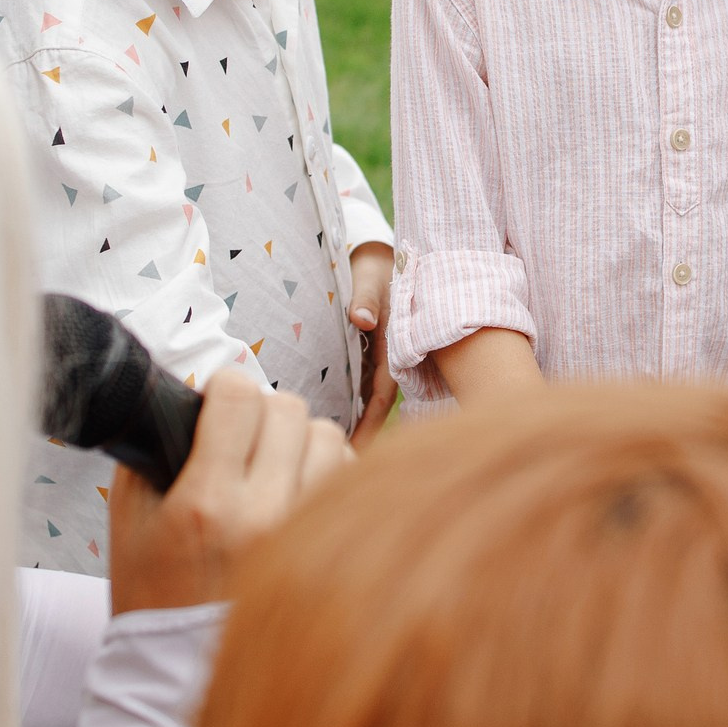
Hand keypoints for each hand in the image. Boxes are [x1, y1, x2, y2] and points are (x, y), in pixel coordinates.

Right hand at [106, 372, 350, 613]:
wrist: (178, 668)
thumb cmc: (150, 590)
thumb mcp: (129, 518)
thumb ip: (155, 450)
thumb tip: (190, 397)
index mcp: (206, 504)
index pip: (240, 398)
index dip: (225, 387)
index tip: (217, 398)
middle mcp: (262, 516)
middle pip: (289, 410)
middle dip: (261, 411)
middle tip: (242, 434)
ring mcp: (302, 535)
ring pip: (328, 437)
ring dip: (300, 439)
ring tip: (274, 461)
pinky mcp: (330, 550)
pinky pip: (348, 477)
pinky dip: (327, 471)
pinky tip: (299, 488)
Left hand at [348, 242, 395, 446]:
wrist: (377, 255)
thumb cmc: (373, 266)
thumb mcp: (370, 277)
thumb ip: (365, 297)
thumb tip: (362, 320)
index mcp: (394, 345)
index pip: (381, 395)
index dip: (369, 424)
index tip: (353, 451)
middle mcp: (389, 359)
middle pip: (375, 408)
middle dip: (361, 437)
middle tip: (338, 471)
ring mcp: (379, 360)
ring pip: (367, 402)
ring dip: (354, 426)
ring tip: (332, 459)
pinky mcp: (369, 357)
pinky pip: (361, 390)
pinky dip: (350, 408)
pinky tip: (332, 427)